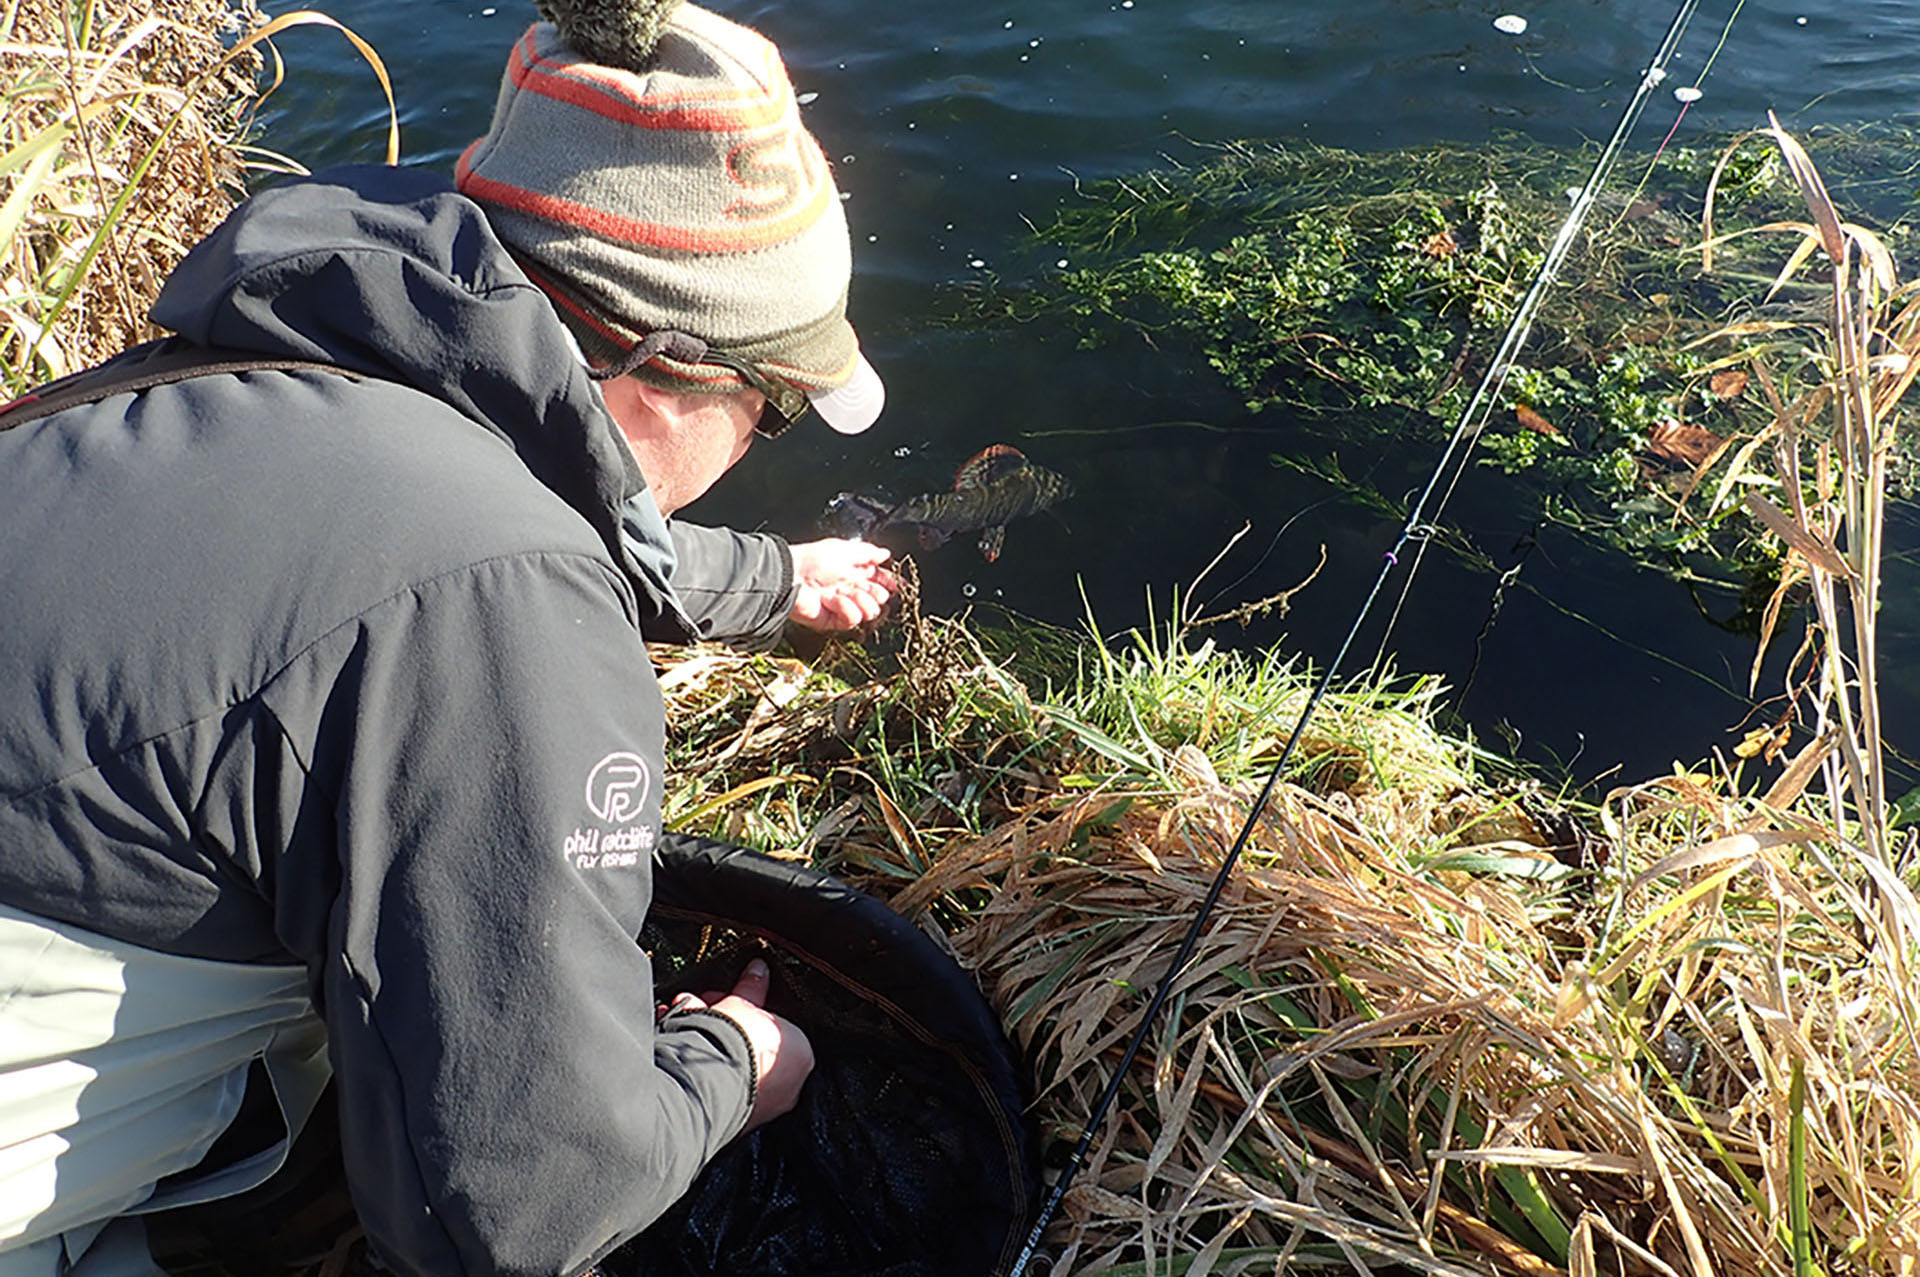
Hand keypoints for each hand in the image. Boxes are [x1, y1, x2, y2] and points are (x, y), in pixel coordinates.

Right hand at [671, 959, 814, 1130]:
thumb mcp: (744, 1004)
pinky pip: (721, 1085)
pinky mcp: (738, 1123)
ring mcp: (764, 1108)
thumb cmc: (737, 1042)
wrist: (708, 1085)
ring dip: (706, 1040)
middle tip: (699, 1007)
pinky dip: (702, 1066)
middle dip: (721, 1022)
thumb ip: (753, 987)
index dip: (743, 1008)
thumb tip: (759, 967)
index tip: (721, 999)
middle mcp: (789, 1086)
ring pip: (735, 1066)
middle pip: (751, 1047)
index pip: (772, 1027)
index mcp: (802, 1055)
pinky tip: (678, 1047)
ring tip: (681, 1021)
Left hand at [788, 538, 895, 630]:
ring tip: (845, 592)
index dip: (889, 582)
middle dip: (876, 592)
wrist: (792, 576)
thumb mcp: (846, 549)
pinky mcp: (834, 620)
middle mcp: (850, 588)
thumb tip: (886, 553)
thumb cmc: (814, 559)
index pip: (879, 579)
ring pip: (869, 611)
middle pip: (878, 597)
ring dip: (861, 601)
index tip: (896, 584)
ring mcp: (843, 605)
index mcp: (854, 570)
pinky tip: (833, 600)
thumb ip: (869, 552)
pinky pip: (852, 619)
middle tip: (862, 587)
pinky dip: (846, 608)